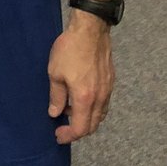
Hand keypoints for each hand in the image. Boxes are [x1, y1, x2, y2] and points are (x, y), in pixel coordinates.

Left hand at [47, 11, 114, 144]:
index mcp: (85, 98)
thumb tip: (55, 113)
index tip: (58, 135)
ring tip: (69, 112)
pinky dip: (93, 109)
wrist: (90, 29)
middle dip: (78, 131)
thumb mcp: (55, 73)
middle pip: (93, 126)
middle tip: (63, 128)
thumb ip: (56, 96)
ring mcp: (108, 89)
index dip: (68, 136)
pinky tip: (81, 100)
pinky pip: (104, 104)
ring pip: (100, 115)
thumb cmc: (70, 49)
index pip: (80, 128)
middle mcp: (100, 97)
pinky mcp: (111, 81)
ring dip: (86, 119)